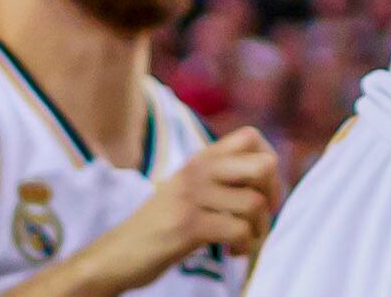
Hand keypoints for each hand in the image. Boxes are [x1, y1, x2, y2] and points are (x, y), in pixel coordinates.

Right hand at [98, 128, 278, 278]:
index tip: (263, 192)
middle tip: (260, 219)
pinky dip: (244, 246)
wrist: (118, 253)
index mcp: (200, 158)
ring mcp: (192, 196)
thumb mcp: (188, 189)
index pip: (250, 136)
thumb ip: (219, 178)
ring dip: (258, 231)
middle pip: (263, 165)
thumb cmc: (160, 225)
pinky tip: (231, 252)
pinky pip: (238, 230)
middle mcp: (198, 170)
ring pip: (255, 204)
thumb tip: (268, 178)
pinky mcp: (188, 225)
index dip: (269, 162)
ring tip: (243, 242)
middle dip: (272, 196)